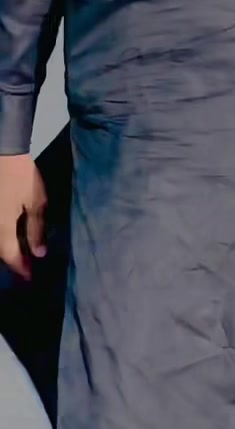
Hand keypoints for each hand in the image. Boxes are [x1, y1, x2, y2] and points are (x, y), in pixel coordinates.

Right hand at [0, 153, 47, 282]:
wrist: (3, 152)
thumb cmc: (22, 177)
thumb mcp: (36, 202)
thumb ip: (36, 229)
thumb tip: (38, 253)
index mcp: (3, 227)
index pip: (10, 256)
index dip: (20, 268)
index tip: (30, 276)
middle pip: (0, 251)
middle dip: (11, 261)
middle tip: (24, 267)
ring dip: (5, 250)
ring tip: (18, 254)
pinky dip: (2, 237)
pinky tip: (10, 236)